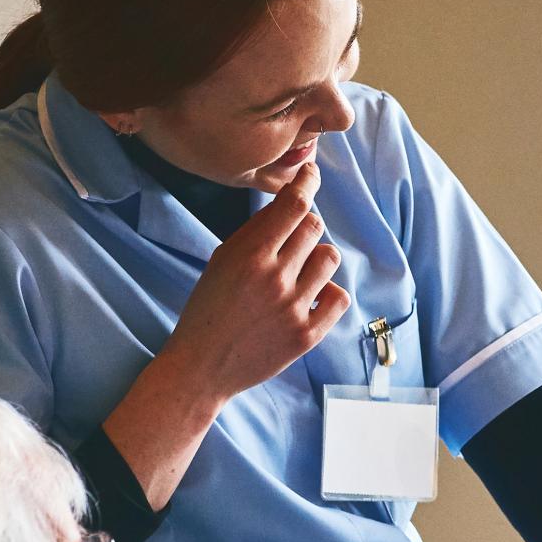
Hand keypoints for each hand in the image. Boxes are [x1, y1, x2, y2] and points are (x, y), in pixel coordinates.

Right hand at [163, 160, 349, 398]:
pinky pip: (339, 297)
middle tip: (291, 239)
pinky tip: (310, 296)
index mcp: (249, 256)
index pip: (293, 204)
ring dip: (317, 258)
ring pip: (329, 258)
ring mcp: (294, 309)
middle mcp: (275, 279)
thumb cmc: (209, 308)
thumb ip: (256, 232)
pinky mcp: (307, 336)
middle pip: (314, 227)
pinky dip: (328, 292)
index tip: (311, 175)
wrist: (202, 367)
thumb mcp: (222, 261)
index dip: (307, 182)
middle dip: (305, 225)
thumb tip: (291, 198)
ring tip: (298, 272)